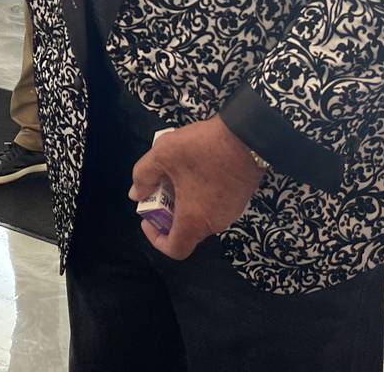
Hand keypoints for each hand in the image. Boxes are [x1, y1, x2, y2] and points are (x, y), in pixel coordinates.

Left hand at [128, 117, 263, 260]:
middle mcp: (215, 222)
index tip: (148, 218)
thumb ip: (143, 175)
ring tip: (177, 174)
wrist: (247, 134)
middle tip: (161, 189)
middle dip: (168, 213)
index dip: (156, 238)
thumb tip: (136, 194)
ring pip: (201, 216)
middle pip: (187, 231)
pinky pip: (214, 205)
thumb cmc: (202, 148)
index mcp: (194, 220)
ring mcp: (231, 212)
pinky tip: (196, 169)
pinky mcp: (240, 198)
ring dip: (185, 202)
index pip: (175, 249)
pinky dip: (201, 196)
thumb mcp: (163, 154)